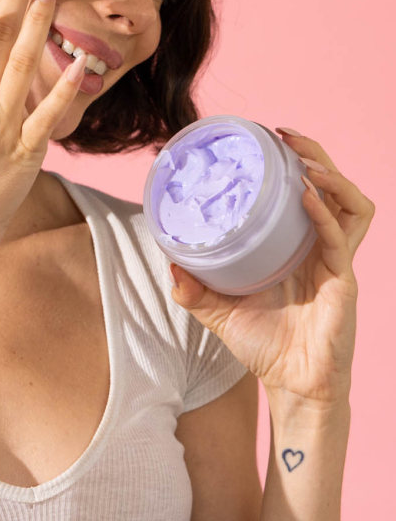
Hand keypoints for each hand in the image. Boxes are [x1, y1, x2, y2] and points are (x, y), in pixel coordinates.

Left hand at [169, 129, 375, 405]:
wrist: (290, 386)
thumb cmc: (264, 346)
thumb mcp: (219, 313)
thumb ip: (195, 290)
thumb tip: (171, 264)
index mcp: (297, 248)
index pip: (308, 193)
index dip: (296, 163)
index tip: (269, 140)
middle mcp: (322, 249)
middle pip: (334, 188)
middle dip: (315, 155)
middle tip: (286, 134)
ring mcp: (337, 263)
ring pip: (351, 205)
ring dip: (330, 175)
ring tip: (302, 158)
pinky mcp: (344, 282)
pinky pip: (340, 238)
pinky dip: (323, 212)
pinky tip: (305, 194)